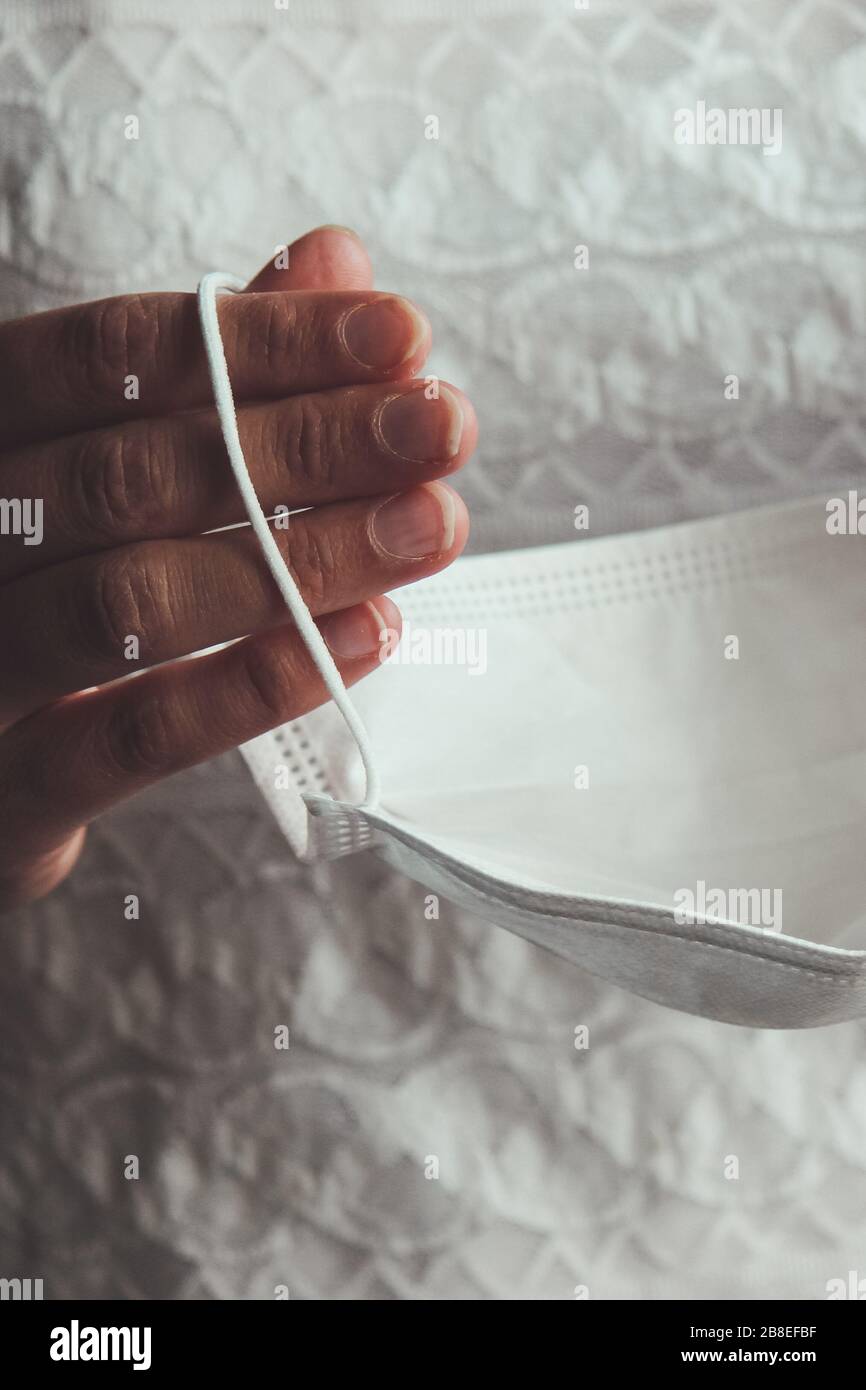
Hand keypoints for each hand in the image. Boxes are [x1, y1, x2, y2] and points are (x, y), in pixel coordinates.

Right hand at [0, 226, 475, 908]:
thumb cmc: (41, 585)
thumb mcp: (108, 457)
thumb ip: (211, 366)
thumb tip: (331, 258)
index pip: (111, 357)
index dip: (265, 340)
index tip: (402, 334)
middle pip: (131, 472)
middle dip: (308, 443)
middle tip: (442, 426)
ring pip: (128, 597)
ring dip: (298, 557)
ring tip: (429, 523)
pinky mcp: (10, 792)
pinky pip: (131, 736)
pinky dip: (254, 683)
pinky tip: (369, 634)